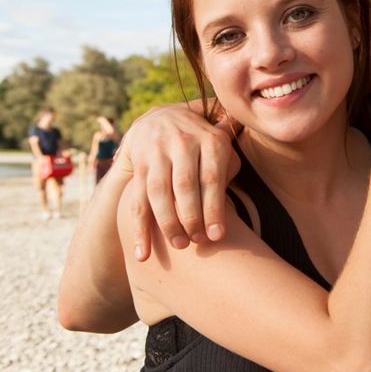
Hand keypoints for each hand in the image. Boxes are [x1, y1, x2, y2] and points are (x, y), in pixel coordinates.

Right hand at [119, 103, 239, 260]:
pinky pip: (137, 199)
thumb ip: (230, 164)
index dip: (214, 208)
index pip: (211, 178)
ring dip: (167, 223)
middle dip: (191, 217)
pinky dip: (140, 229)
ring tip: (180, 245)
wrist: (161, 118)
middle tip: (198, 242)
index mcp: (210, 139)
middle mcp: (182, 142)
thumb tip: (232, 188)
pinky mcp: (138, 165)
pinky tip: (143, 253)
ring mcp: (157, 153)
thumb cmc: (203, 141)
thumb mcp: (222, 142)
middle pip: (184, 186)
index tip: (217, 236)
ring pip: (159, 192)